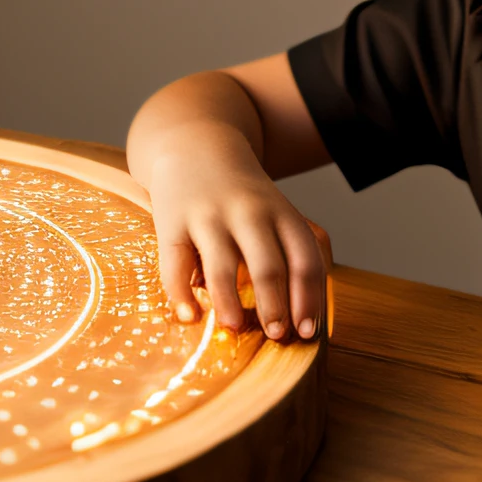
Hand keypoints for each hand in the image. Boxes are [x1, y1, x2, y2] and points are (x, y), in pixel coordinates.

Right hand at [146, 143, 328, 341]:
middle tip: (276, 336)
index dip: (308, 299)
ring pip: (223, 267)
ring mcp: (209, 216)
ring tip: (234, 329)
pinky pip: (175, 265)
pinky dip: (181, 295)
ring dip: (230, 304)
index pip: (305, 260)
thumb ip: (298, 251)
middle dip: (275, 306)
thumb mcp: (281, 211)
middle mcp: (249, 213)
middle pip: (269, 266)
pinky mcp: (172, 221)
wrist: (196, 145)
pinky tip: (189, 317)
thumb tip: (309, 312)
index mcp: (282, 214)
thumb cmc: (246, 196)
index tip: (307, 332)